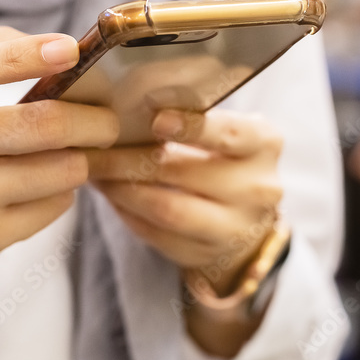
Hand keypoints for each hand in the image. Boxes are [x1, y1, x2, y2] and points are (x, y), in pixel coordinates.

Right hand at [0, 27, 118, 359]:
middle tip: (109, 119)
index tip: (70, 50)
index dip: (26, 55)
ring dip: (79, 157)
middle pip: (44, 127)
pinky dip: (62, 190)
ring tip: (69, 151)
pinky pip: (56, 206)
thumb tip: (61, 50)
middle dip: (94, 121)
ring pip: (63, 170)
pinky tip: (43, 184)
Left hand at [86, 109, 282, 295]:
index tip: (154, 118)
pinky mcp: (206, 254)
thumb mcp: (226, 129)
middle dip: (130, 158)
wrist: (247, 219)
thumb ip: (192, 115)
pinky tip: (111, 195)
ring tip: (96, 171)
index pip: (227, 134)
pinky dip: (126, 212)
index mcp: (264, 145)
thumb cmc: (226, 158)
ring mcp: (235, 227)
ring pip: (166, 208)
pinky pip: (156, 235)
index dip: (190, 126)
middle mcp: (257, 188)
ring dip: (122, 188)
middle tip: (95, 146)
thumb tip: (128, 105)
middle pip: (184, 172)